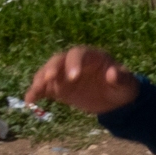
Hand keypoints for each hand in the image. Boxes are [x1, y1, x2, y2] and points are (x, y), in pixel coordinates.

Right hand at [25, 45, 140, 115]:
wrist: (115, 100)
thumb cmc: (122, 87)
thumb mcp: (126, 84)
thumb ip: (121, 78)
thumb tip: (113, 73)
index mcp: (92, 57)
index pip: (80, 54)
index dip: (74, 63)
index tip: (74, 77)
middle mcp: (74, 63)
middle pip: (59, 59)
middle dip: (53, 68)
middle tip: (49, 78)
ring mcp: (64, 75)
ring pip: (48, 72)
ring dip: (40, 79)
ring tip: (37, 88)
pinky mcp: (58, 88)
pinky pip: (44, 88)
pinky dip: (35, 93)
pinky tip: (29, 100)